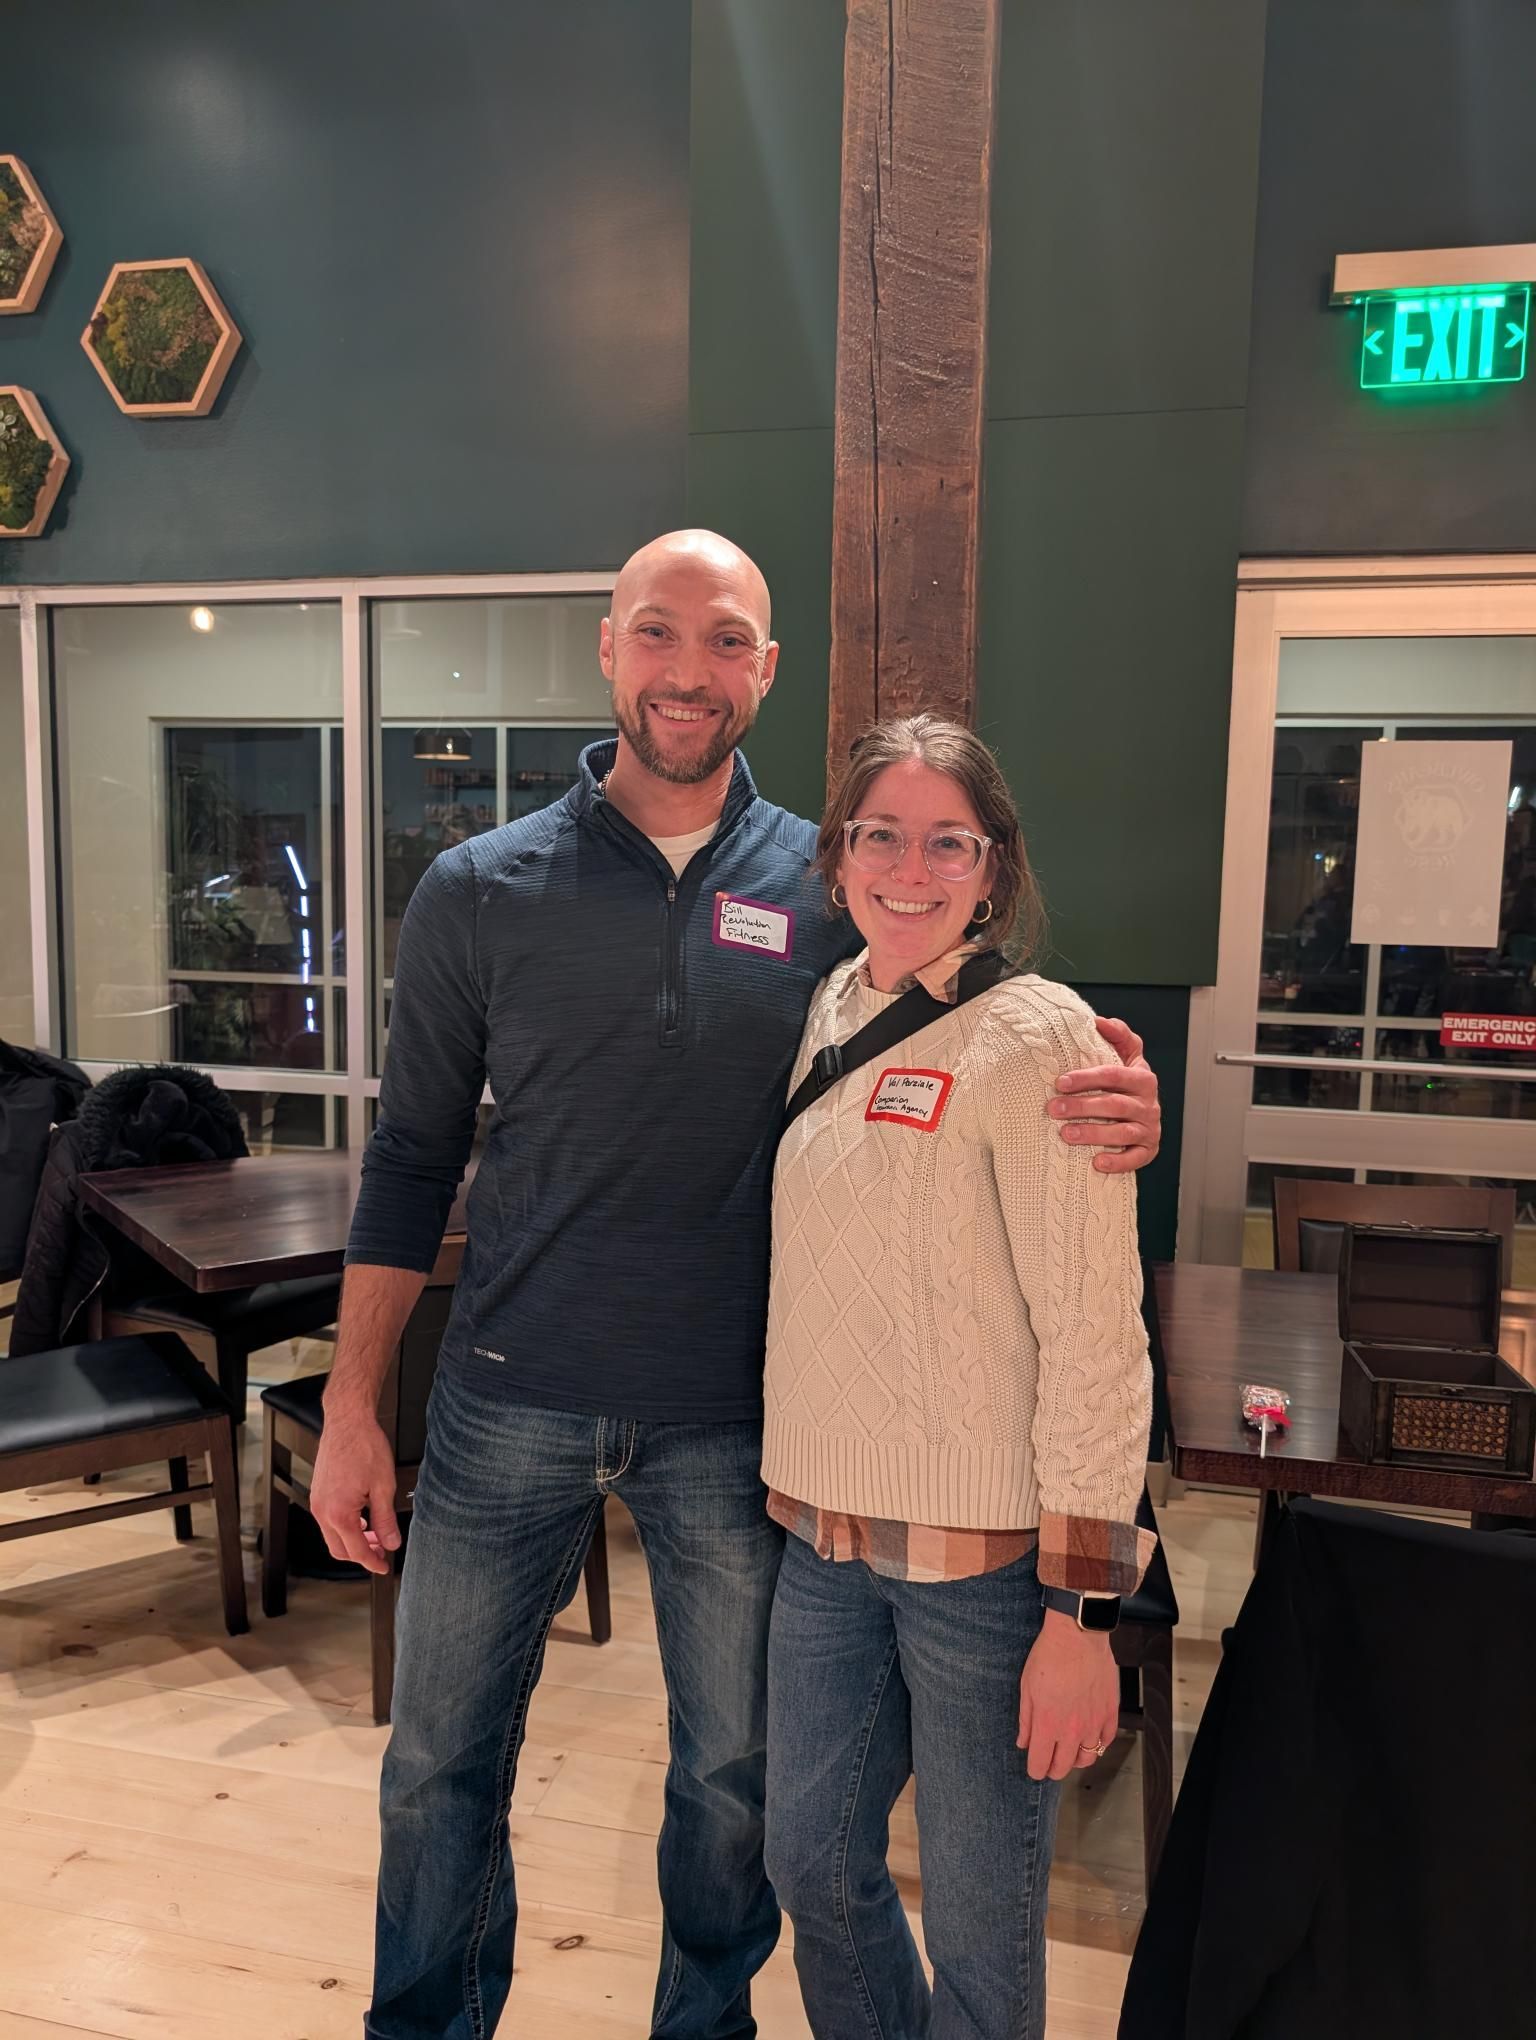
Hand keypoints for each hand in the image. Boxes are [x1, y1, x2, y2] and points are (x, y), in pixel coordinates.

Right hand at [310, 1406, 400, 1575]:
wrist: (347, 1421)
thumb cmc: (364, 1446)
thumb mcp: (384, 1486)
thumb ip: (386, 1519)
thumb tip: (391, 1543)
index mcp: (339, 1513)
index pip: (356, 1551)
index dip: (373, 1563)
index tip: (384, 1567)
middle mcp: (322, 1511)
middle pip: (339, 1550)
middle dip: (362, 1555)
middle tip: (383, 1551)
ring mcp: (317, 1502)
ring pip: (332, 1536)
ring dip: (353, 1541)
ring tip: (376, 1535)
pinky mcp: (318, 1493)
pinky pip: (328, 1521)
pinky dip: (345, 1527)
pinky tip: (363, 1519)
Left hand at [1017, 1612, 1119, 1780]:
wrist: (1078, 1636)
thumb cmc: (1049, 1656)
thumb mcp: (1027, 1687)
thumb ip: (1026, 1720)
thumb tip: (1024, 1742)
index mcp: (1048, 1725)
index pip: (1041, 1764)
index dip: (1035, 1770)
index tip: (1034, 1767)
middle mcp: (1073, 1731)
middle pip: (1064, 1767)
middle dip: (1054, 1768)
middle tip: (1049, 1761)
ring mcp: (1094, 1723)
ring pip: (1088, 1758)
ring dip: (1077, 1759)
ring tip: (1070, 1751)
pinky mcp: (1111, 1712)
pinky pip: (1106, 1740)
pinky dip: (1098, 1743)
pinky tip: (1090, 1735)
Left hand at [1047, 1016, 1161, 1174]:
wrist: (1145, 1115)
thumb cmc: (1127, 1084)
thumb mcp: (1128, 1056)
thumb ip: (1118, 1035)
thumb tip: (1098, 1020)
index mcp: (1142, 1077)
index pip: (1113, 1075)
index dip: (1086, 1078)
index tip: (1060, 1082)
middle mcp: (1148, 1104)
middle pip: (1114, 1105)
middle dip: (1082, 1107)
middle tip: (1053, 1109)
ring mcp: (1149, 1128)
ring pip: (1122, 1132)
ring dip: (1093, 1134)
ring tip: (1066, 1134)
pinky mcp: (1148, 1150)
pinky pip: (1135, 1158)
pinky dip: (1117, 1162)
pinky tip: (1096, 1163)